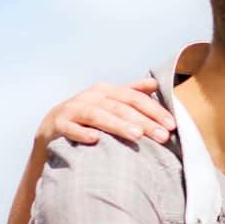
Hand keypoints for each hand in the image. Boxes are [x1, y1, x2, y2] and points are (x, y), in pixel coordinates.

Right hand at [38, 79, 174, 147]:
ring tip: (136, 135)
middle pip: (120, 108)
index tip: (172, 125)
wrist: (52, 128)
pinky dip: (82, 133)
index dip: (154, 110)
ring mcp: (72, 110)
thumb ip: (132, 93)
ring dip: (117, 125)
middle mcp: (90, 97)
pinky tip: (95, 140)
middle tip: (162, 136)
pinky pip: (70, 128)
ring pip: (97, 116)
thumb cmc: (89, 117)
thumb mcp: (110, 103)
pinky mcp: (57, 125)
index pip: (134, 98)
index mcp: (106, 91)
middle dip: (143, 121)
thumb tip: (155, 83)